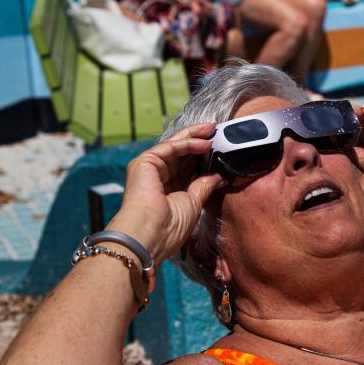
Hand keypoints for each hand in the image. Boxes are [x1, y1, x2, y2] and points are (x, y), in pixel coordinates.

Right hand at [106, 124, 225, 266]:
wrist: (150, 235)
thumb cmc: (169, 227)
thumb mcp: (193, 203)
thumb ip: (204, 186)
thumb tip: (218, 176)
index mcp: (167, 189)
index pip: (185, 167)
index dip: (201, 156)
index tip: (218, 148)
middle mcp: (156, 177)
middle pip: (180, 153)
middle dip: (198, 140)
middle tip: (215, 131)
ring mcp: (149, 168)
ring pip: (174, 145)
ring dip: (194, 136)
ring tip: (212, 130)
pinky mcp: (145, 162)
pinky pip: (170, 147)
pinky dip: (188, 142)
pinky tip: (205, 142)